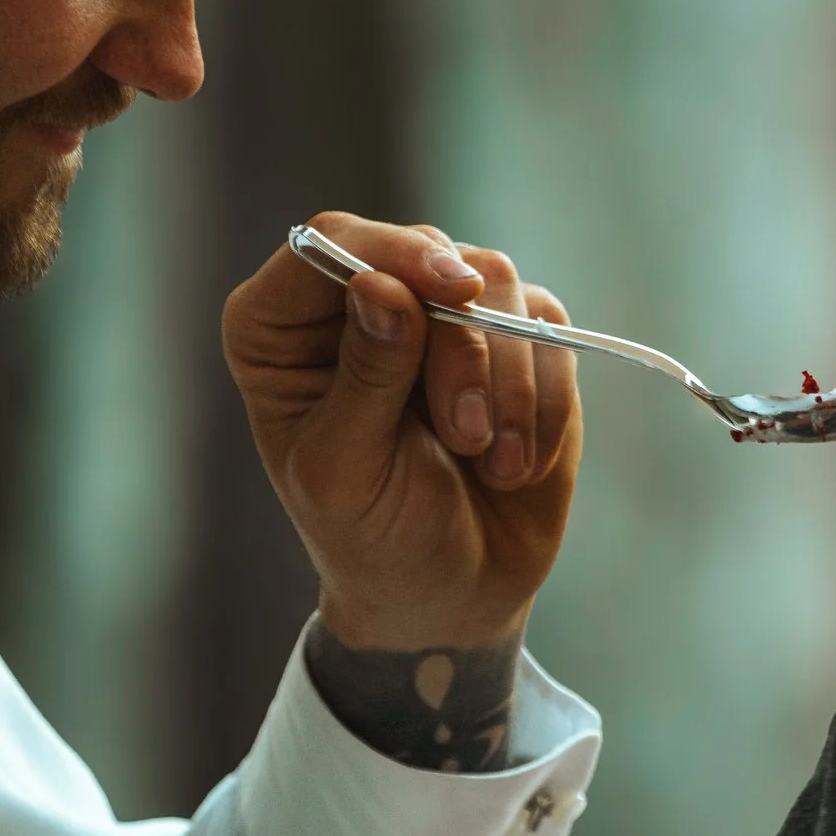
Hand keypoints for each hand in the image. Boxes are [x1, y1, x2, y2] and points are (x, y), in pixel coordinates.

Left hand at [224, 212, 582, 649]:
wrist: (452, 592)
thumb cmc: (373, 538)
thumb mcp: (347, 472)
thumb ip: (363, 379)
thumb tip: (382, 287)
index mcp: (286, 329)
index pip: (334, 242)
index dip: (392, 253)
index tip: (454, 293)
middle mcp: (363, 304)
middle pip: (427, 257)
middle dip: (463, 348)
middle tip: (467, 439)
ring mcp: (444, 316)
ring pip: (498, 283)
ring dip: (509, 384)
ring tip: (494, 464)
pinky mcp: (515, 339)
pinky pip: (549, 328)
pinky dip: (546, 400)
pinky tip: (521, 464)